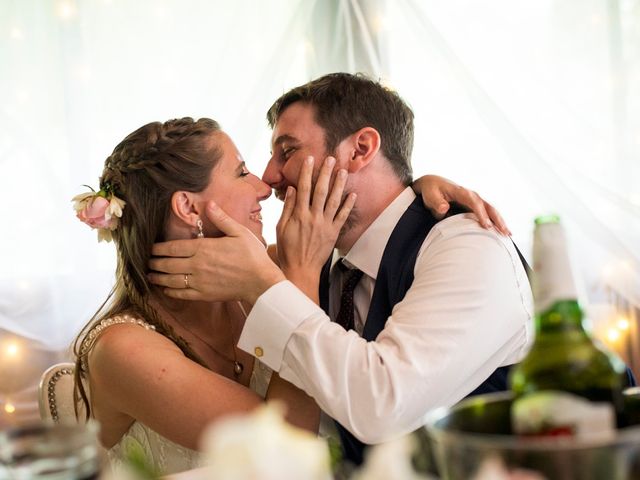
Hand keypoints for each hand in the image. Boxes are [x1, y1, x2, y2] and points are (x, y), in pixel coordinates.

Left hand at [148, 202, 284, 303]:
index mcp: (203, 247)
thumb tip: (209, 203)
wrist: (261, 282)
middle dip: (154, 262)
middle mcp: (197, 264)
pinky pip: (181, 294)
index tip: (152, 248)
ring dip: (158, 277)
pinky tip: (166, 289)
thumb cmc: (252, 256)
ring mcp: (199, 281)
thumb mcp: (239, 232)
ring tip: (150, 275)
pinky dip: (170, 291)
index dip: (159, 248)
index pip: (173, 247)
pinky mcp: (204, 295)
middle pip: (168, 264)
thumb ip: (221, 218)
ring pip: (171, 279)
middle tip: (147, 262)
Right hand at [276, 156, 355, 299]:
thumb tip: (291, 189)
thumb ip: (287, 207)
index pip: (303, 188)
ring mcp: (325, 226)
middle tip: (331, 159)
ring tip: (343, 171)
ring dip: (339, 185)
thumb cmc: (288, 250)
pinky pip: (342, 217)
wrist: (301, 270)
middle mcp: (313, 218)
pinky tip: (352, 194)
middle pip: (321, 191)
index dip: (306, 172)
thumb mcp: (281, 228)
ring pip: (334, 201)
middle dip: (326, 173)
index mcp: (299, 215)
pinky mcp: (333, 234)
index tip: (310, 159)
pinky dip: (348, 205)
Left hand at [412, 175, 510, 234]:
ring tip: (508, 234)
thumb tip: (444, 208)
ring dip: (500, 222)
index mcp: (462, 192)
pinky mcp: (474, 206)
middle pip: (488, 206)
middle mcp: (472, 195)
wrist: (433, 184)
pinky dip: (495, 222)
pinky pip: (487, 214)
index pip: (474, 202)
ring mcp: (475, 201)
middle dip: (497, 219)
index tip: (486, 225)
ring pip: (491, 210)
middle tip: (504, 232)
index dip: (481, 214)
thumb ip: (437, 202)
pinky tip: (501, 232)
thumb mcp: (431, 195)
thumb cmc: (432, 190)